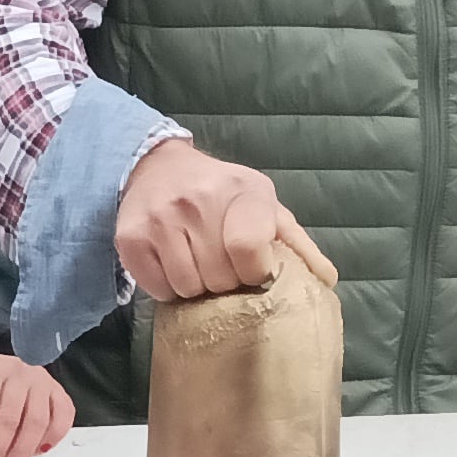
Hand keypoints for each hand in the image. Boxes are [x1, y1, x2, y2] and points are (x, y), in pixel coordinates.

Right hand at [114, 138, 336, 302]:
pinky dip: (168, 289)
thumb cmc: (221, 193)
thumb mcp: (264, 206)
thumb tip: (327, 280)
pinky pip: (158, 289)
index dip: (254, 272)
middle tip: (221, 267)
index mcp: (242, 191)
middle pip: (220, 278)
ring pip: (188, 287)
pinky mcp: (129, 238)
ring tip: (198, 268)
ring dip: (196, 288)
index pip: (249, 250)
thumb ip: (295, 243)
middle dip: (226, 282)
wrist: (156, 167)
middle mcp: (197, 201)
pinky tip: (173, 267)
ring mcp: (159, 219)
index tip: (252, 269)